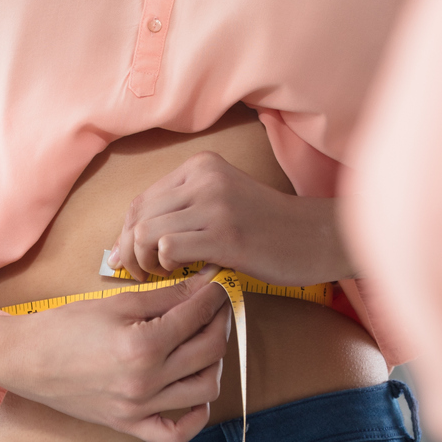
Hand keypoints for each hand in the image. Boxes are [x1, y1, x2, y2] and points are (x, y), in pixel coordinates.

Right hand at [0, 273, 229, 441]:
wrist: (27, 360)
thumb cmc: (67, 327)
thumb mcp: (119, 302)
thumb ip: (168, 296)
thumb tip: (206, 283)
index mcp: (143, 345)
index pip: (199, 316)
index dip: (216, 295)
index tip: (219, 284)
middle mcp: (146, 382)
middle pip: (210, 350)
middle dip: (221, 322)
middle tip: (216, 307)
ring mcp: (140, 408)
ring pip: (205, 389)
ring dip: (215, 362)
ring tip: (205, 341)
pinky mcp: (130, 425)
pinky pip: (176, 434)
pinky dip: (195, 418)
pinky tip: (196, 395)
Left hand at [109, 151, 353, 286]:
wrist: (316, 237)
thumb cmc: (268, 228)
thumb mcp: (223, 201)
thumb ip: (183, 210)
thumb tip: (129, 240)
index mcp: (201, 166)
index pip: (142, 199)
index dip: (126, 234)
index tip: (129, 259)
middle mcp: (204, 177)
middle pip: (138, 216)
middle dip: (129, 252)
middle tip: (139, 275)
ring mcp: (215, 204)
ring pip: (146, 233)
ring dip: (144, 262)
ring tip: (161, 276)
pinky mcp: (225, 234)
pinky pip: (168, 248)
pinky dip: (166, 267)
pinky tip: (182, 275)